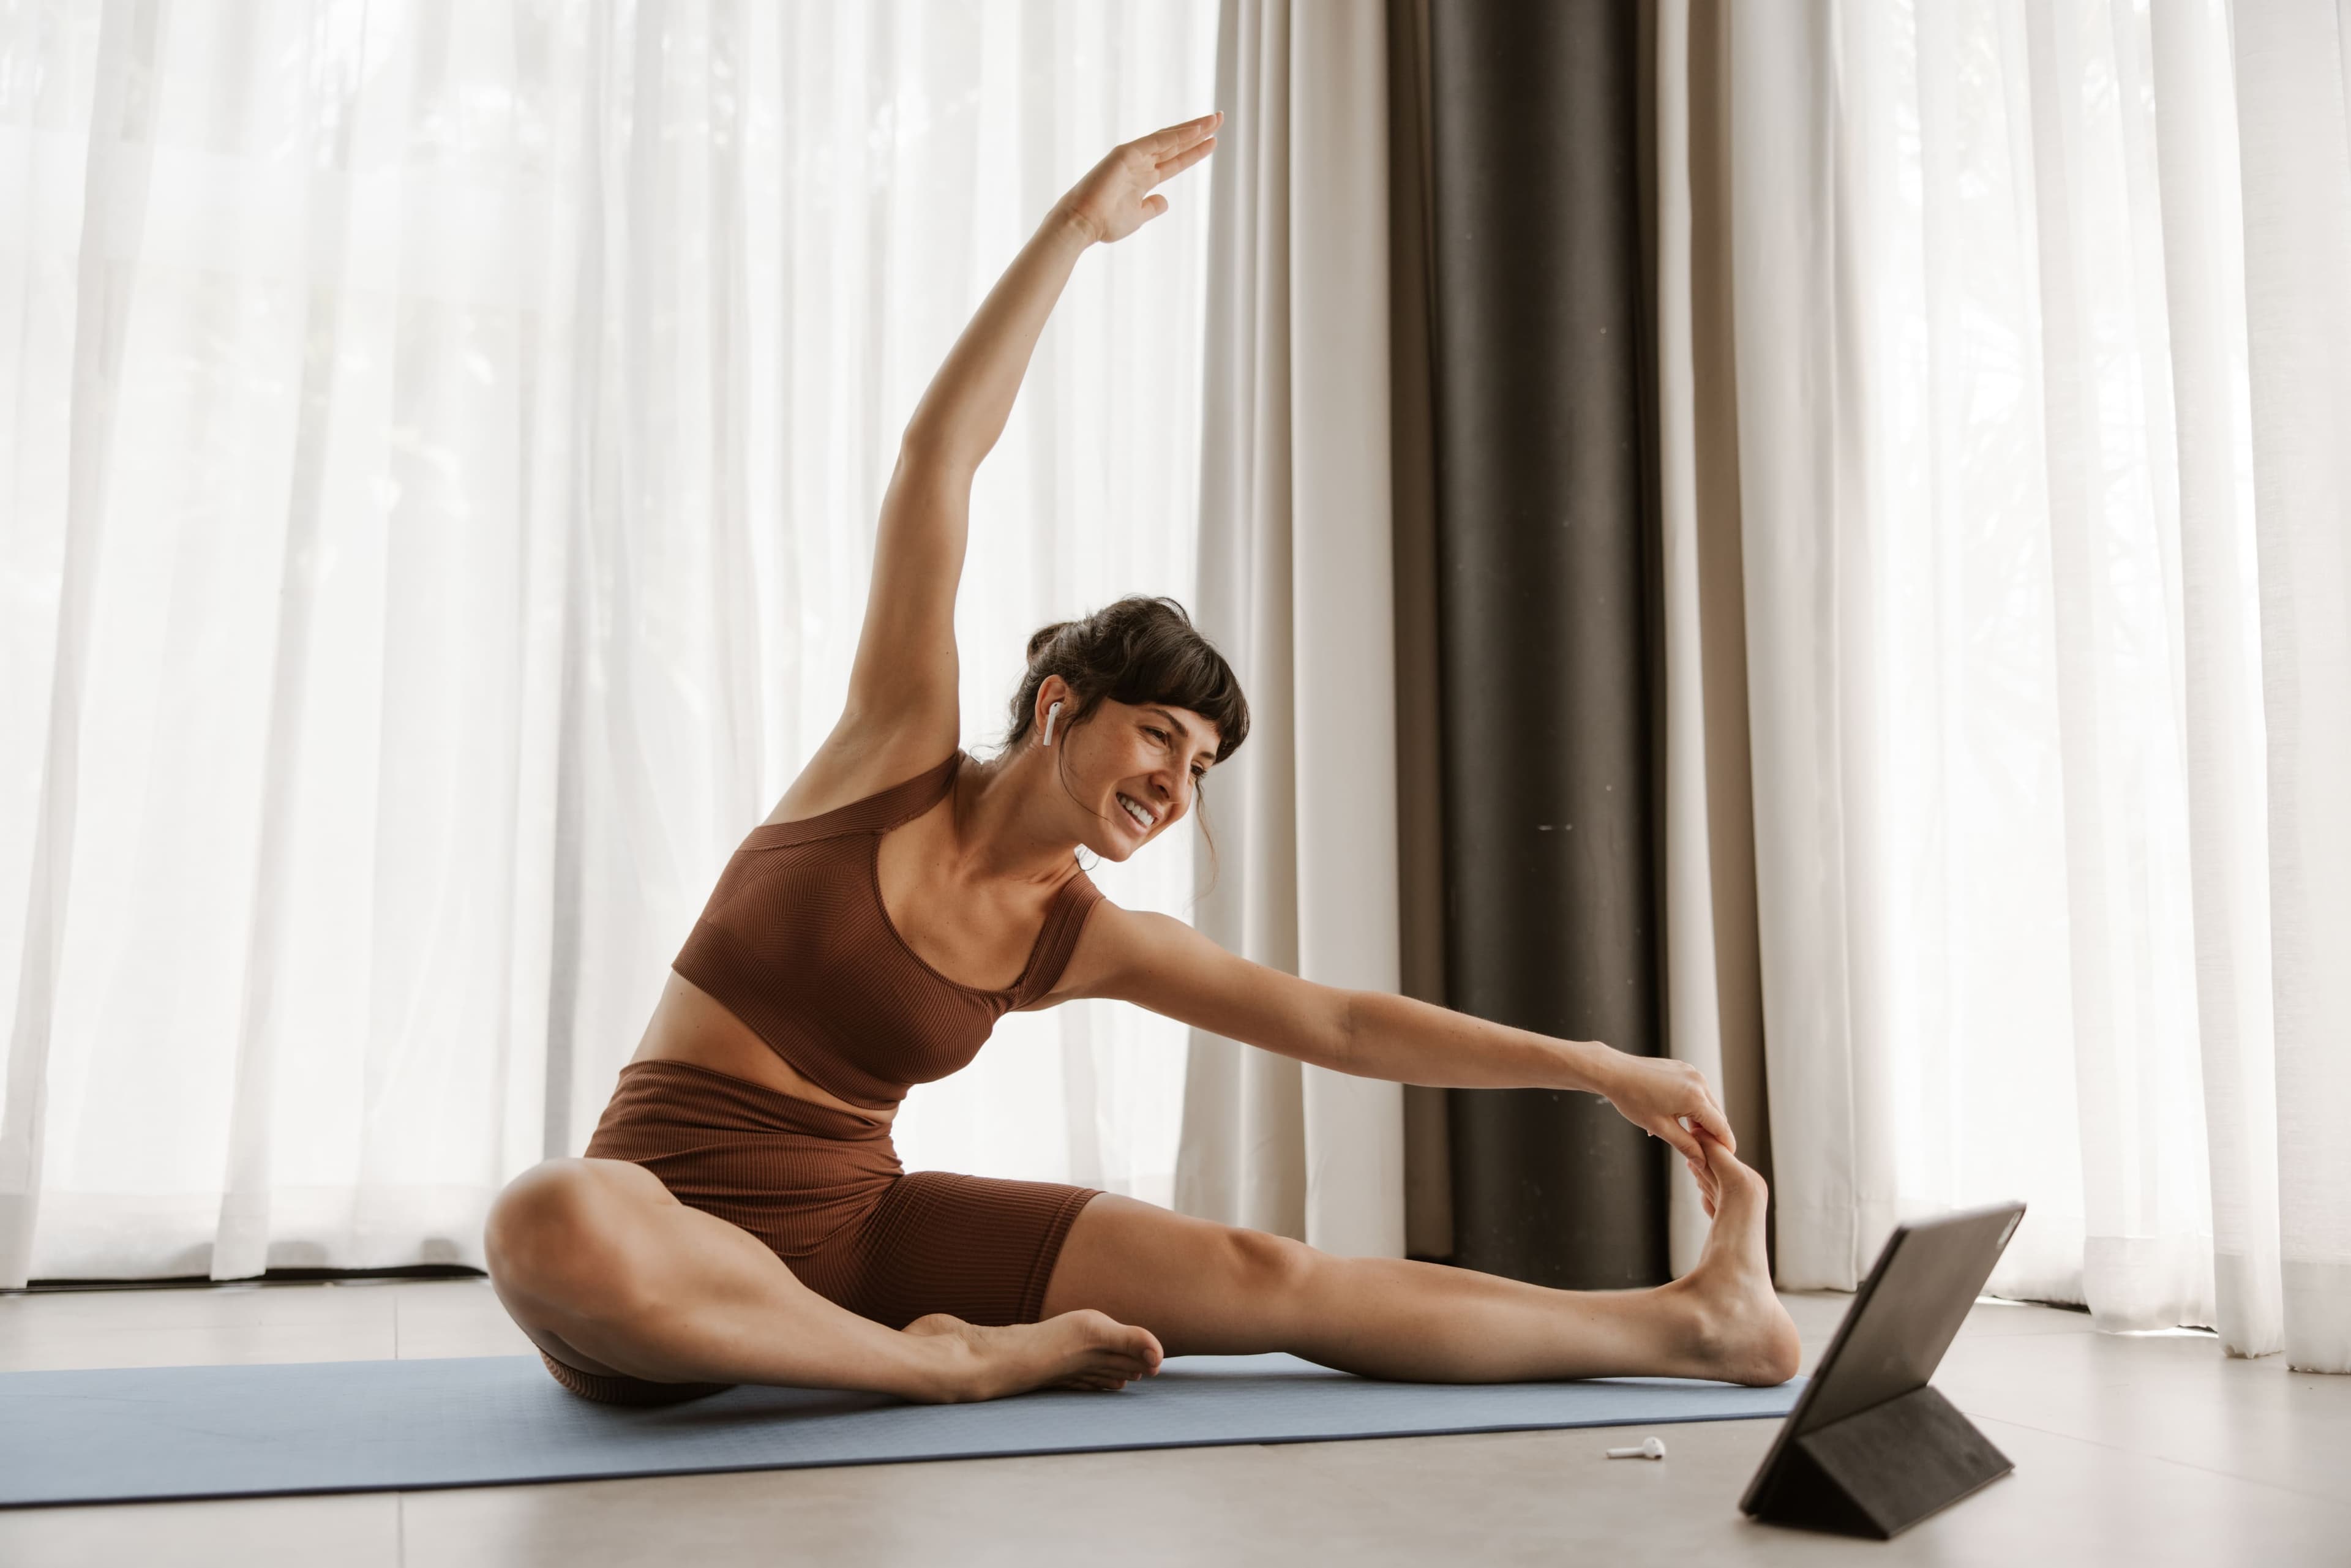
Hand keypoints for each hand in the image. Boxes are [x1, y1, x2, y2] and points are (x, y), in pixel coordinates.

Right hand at [1053, 112, 1221, 244]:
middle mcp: (1141, 163)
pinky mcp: (1126, 153)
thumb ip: (1151, 207)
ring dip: (1192, 129)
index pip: (1175, 160)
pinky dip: (1176, 136)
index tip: (1213, 141)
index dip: (1195, 151)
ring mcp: (1133, 156)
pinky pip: (1156, 142)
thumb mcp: (1137, 216)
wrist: (1083, 224)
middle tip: (1220, 119)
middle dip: (1198, 132)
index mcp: (1144, 178)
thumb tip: (1164, 201)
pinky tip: (1195, 130)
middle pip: (1175, 144)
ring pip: (1168, 138)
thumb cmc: (1105, 223)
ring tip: (1214, 120)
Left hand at [1594, 1051, 1733, 1165]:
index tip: (1728, 1158)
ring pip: (1706, 1103)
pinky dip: (1691, 1105)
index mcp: (1695, 1097)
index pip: (1721, 1127)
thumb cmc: (1633, 1099)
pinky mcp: (1684, 1068)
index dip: (1725, 1144)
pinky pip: (1695, 1091)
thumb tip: (1702, 1161)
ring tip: (1685, 1136)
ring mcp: (1692, 1072)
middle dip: (1713, 1133)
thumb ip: (1686, 1146)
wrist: (1614, 1072)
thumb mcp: (1660, 1127)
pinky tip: (1675, 1117)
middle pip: (1717, 1114)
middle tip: (1705, 1152)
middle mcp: (1699, 1082)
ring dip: (1700, 1119)